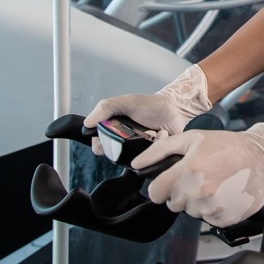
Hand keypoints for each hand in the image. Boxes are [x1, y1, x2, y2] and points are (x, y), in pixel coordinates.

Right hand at [83, 64, 211, 154]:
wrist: (176, 109)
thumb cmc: (150, 104)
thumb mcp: (127, 102)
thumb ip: (106, 107)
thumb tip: (87, 123)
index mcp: (112, 130)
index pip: (99, 146)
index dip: (104, 144)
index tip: (114, 135)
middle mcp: (122, 143)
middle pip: (114, 155)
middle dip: (126, 144)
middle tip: (137, 131)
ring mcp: (136, 151)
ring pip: (131, 160)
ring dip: (142, 146)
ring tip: (152, 133)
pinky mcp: (150, 157)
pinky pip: (149, 161)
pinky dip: (155, 147)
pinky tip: (160, 135)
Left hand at [134, 108, 263, 226]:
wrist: (263, 156)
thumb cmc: (228, 145)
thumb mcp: (192, 138)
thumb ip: (160, 150)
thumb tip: (137, 164)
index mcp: (188, 171)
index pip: (156, 193)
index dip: (161, 186)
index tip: (170, 181)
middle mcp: (199, 192)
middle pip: (173, 204)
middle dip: (181, 192)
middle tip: (199, 177)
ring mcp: (214, 207)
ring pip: (191, 212)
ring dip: (198, 202)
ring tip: (214, 184)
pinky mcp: (226, 218)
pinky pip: (209, 220)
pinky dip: (214, 210)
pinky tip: (224, 193)